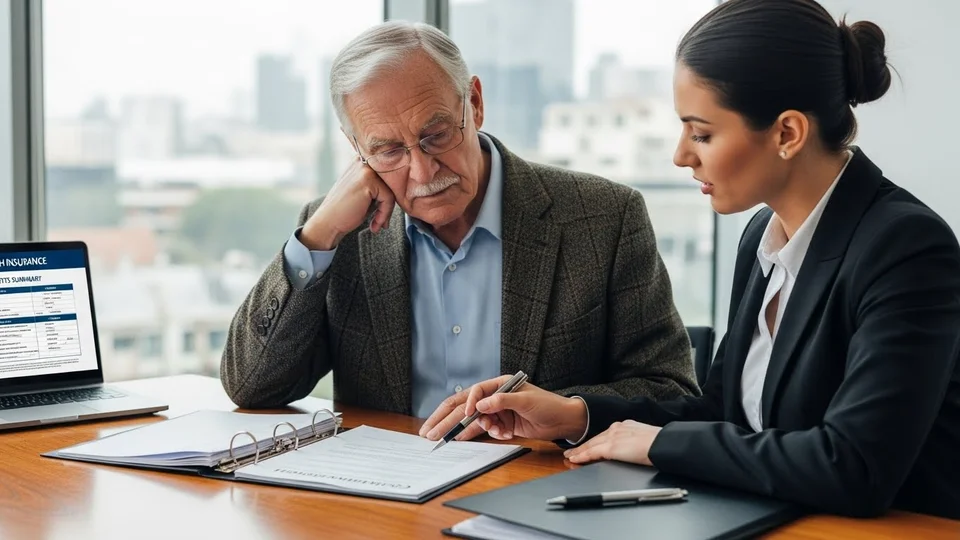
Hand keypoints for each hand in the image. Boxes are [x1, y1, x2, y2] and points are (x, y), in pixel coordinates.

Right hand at [300, 159, 395, 249]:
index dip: (390, 193)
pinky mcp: (368, 181)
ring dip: (386, 211)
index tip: (384, 212)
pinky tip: (374, 224)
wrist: (328, 223)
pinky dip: (384, 214)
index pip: (389, 173)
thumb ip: (380, 184)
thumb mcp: (365, 192)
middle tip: (381, 221)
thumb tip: (403, 186)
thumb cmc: (347, 210)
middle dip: (389, 204)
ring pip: (392, 190)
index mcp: (361, 160)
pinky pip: (389, 198)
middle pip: (392, 182)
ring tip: (377, 224)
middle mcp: (363, 160)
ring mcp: (365, 169)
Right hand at [419, 375, 588, 442]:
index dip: (469, 403)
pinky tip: (481, 437)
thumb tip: (480, 405)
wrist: (563, 421)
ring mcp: (496, 412)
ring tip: (453, 436)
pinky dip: (483, 435)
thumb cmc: (548, 404)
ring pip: (473, 421)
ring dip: (469, 430)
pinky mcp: (500, 425)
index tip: (469, 414)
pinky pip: (483, 430)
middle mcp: (495, 397)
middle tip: (430, 430)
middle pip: (464, 406)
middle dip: (446, 419)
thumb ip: (502, 401)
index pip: (476, 391)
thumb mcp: (526, 400)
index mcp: (499, 384)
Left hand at [563, 420, 661, 465]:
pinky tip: (574, 459)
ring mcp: (613, 436)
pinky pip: (591, 452)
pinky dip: (581, 456)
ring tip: (569, 457)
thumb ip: (634, 443)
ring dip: (579, 452)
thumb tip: (633, 451)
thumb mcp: (645, 440)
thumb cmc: (661, 444)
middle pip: (595, 439)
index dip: (595, 442)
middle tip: (572, 451)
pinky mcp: (611, 447)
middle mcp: (617, 428)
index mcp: (626, 426)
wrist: (666, 443)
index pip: (606, 435)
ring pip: (591, 445)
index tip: (587, 445)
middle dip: (583, 446)